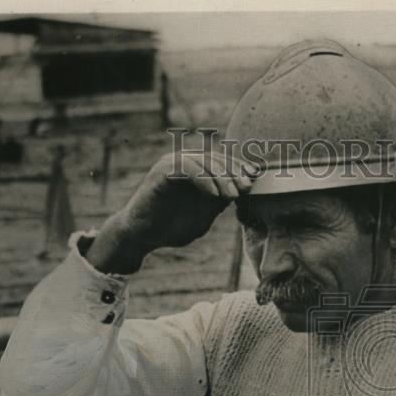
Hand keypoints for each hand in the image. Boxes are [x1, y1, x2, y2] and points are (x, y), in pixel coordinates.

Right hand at [87, 152, 257, 273]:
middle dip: (234, 172)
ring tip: (232, 195)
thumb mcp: (204, 216)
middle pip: (216, 158)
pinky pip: (186, 168)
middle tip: (246, 188)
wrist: (141, 236)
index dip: (239, 169)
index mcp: (195, 171)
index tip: (254, 182)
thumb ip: (220, 204)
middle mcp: (184, 162)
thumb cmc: (171, 227)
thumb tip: (243, 193)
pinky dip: (203, 179)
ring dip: (221, 177)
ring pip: (203, 160)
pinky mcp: (161, 172)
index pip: (222, 162)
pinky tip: (214, 195)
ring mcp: (171, 165)